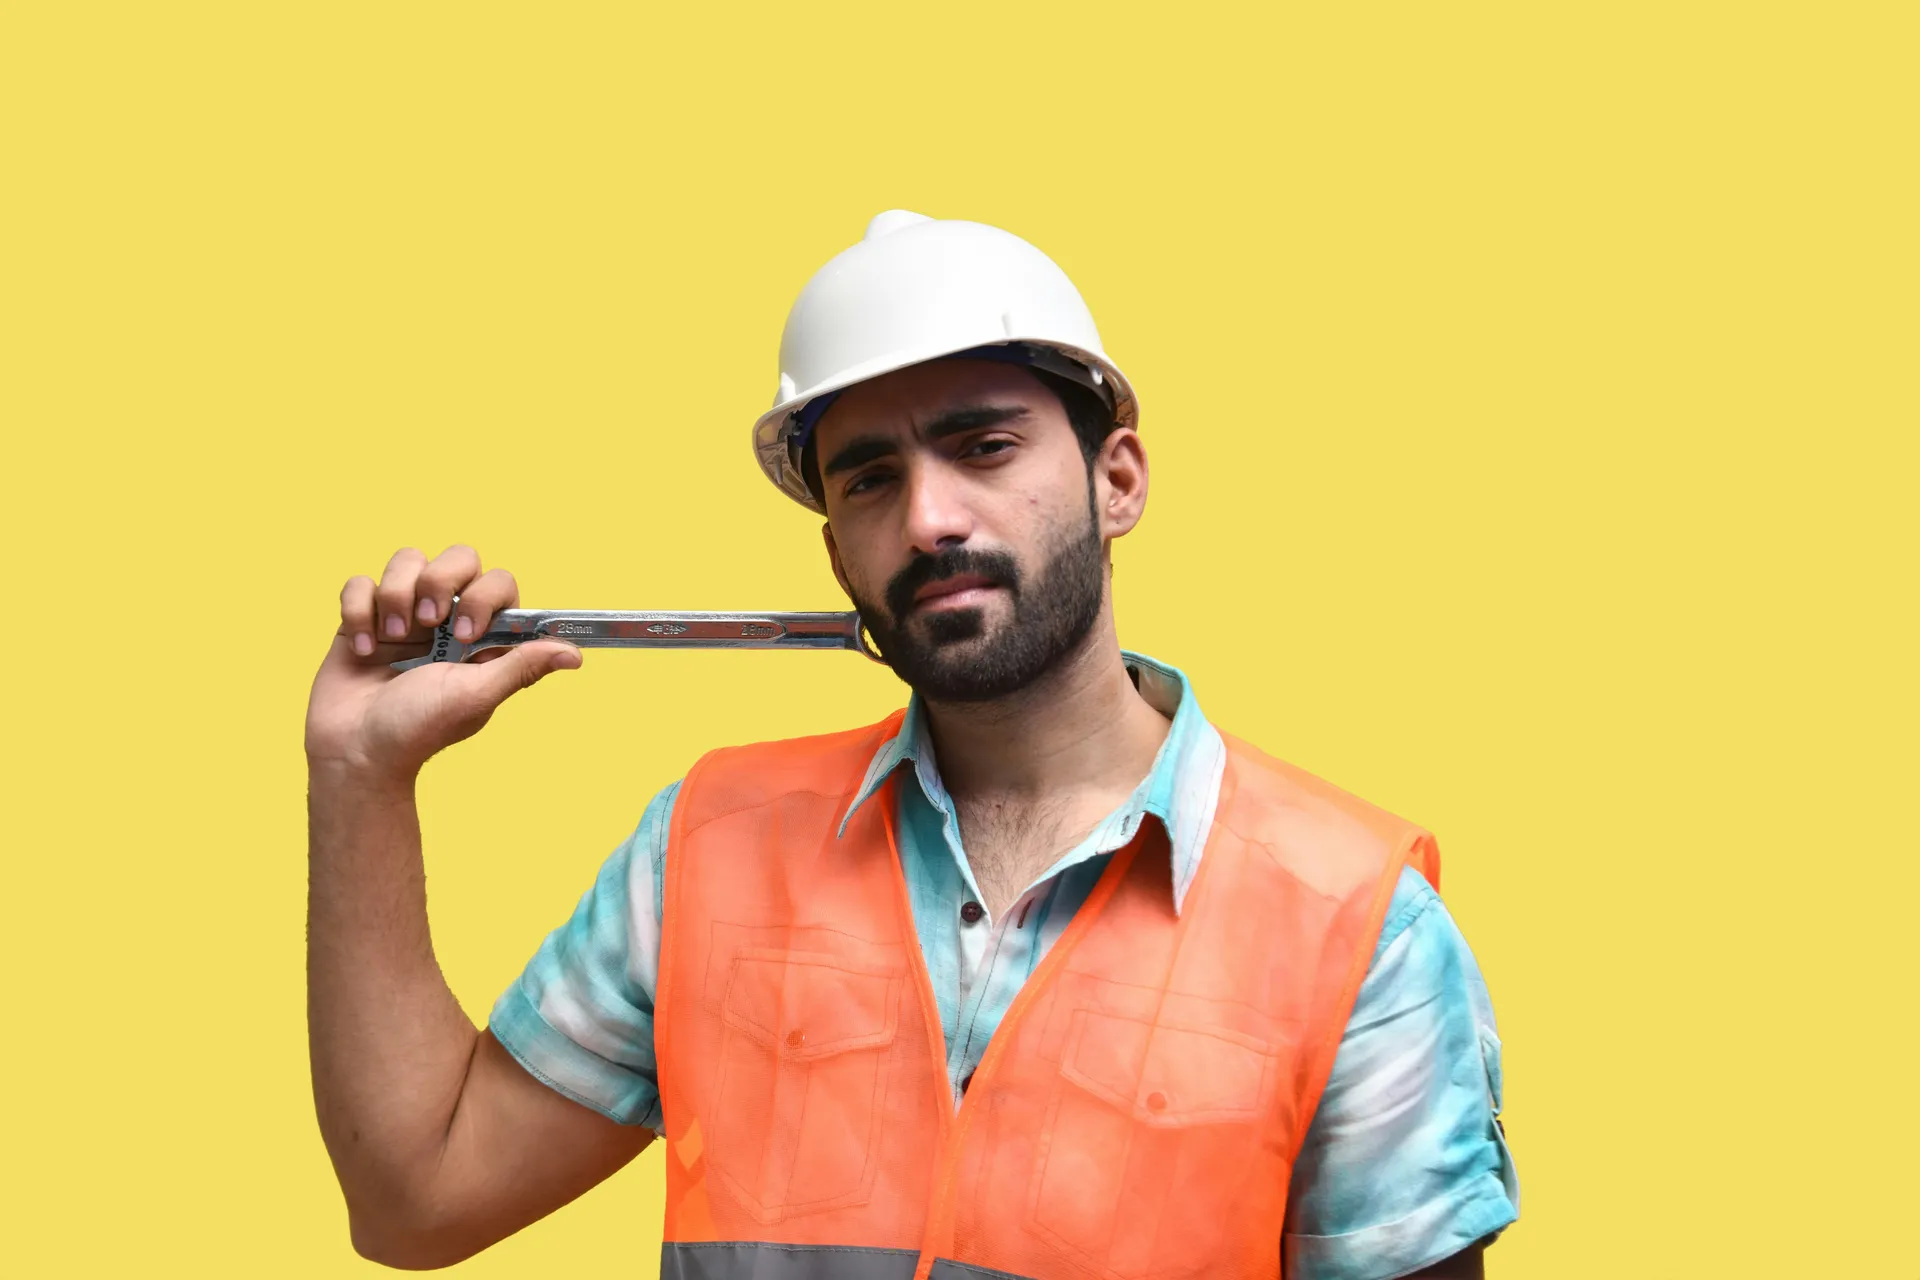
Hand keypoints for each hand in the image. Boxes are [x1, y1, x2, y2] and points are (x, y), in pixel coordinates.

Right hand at [304, 544, 580, 781]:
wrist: (356, 751)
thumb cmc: (420, 729)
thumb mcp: (476, 696)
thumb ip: (521, 667)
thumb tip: (574, 654)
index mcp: (481, 634)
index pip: (499, 582)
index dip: (485, 597)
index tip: (466, 635)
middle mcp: (447, 617)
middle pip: (458, 557)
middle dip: (440, 582)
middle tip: (429, 624)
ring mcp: (404, 614)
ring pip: (408, 559)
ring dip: (396, 595)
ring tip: (391, 638)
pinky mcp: (363, 617)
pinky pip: (360, 582)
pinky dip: (358, 611)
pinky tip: (363, 649)